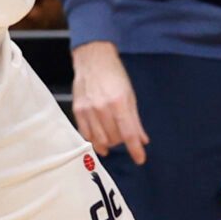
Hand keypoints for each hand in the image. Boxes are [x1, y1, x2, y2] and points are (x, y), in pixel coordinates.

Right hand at [69, 41, 147, 163]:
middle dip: (121, 142)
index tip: (140, 159)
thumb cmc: (114, 75)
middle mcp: (102, 108)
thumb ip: (135, 120)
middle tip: (124, 135)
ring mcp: (88, 110)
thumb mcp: (130, 95)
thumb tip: (142, 139)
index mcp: (119, 102)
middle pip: (114, 139)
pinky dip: (94, 140)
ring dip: (108, 143)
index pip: (128, 133)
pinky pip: (86, 134)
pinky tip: (99, 138)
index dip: (135, 149)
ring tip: (112, 136)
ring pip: (99, 140)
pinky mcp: (78, 111)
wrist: (93, 60)